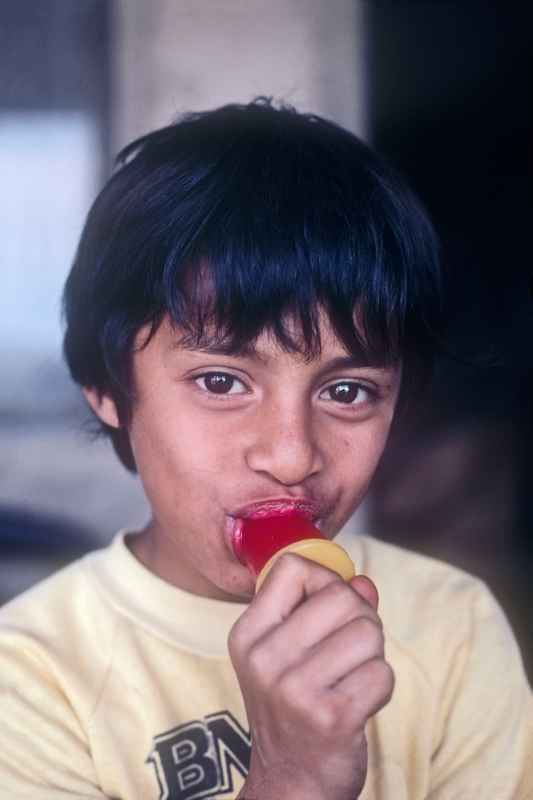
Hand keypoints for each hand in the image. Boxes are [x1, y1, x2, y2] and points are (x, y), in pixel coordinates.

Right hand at [229, 552, 393, 799]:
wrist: (291, 782)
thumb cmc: (293, 709)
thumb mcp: (291, 654)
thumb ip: (327, 609)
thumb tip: (363, 582)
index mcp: (248, 635)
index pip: (292, 567)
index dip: (324, 579)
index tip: (328, 606)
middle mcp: (265, 659)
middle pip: (340, 596)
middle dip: (360, 617)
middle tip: (350, 649)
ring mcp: (295, 690)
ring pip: (368, 633)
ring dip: (373, 654)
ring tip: (352, 677)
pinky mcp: (331, 717)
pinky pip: (381, 673)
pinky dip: (380, 686)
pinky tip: (359, 702)